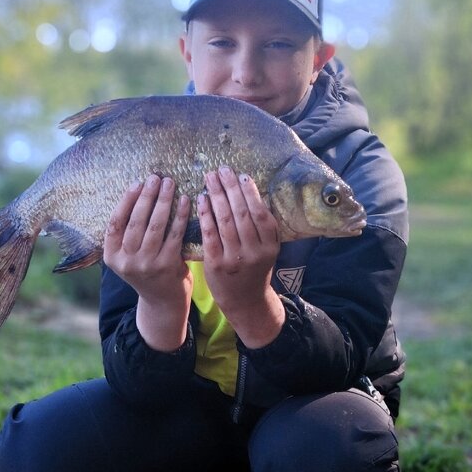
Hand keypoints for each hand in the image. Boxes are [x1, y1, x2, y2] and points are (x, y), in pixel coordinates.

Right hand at [104, 174, 192, 350]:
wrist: (162, 302)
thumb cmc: (146, 270)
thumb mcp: (128, 256)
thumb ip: (128, 234)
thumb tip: (138, 191)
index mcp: (112, 256)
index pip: (115, 222)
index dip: (126, 200)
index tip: (137, 183)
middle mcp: (126, 261)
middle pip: (136, 221)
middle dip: (147, 195)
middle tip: (156, 177)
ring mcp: (147, 265)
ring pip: (155, 225)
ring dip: (163, 201)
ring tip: (169, 183)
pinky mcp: (167, 266)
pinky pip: (174, 234)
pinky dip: (180, 215)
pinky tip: (186, 201)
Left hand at [198, 166, 284, 347]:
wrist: (245, 301)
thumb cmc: (253, 269)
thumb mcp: (266, 250)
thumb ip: (260, 228)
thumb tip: (247, 192)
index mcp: (270, 246)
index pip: (261, 214)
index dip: (251, 193)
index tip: (242, 175)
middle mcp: (255, 252)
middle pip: (242, 213)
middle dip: (230, 188)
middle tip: (222, 169)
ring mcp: (235, 259)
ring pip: (226, 220)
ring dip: (217, 195)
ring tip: (210, 178)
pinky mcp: (217, 264)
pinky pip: (210, 234)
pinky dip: (206, 214)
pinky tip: (201, 199)